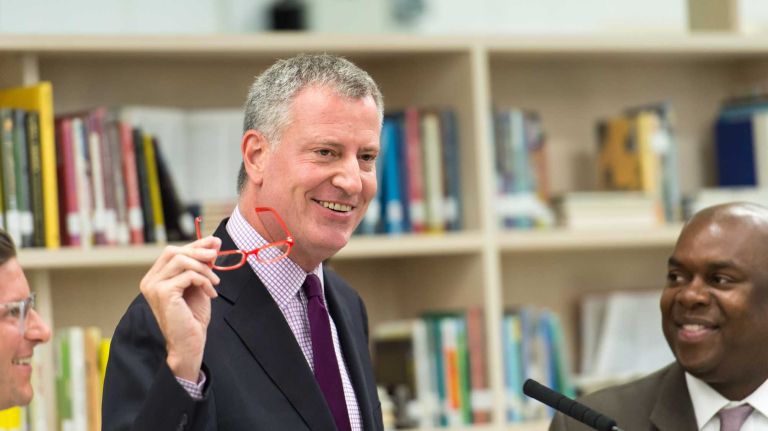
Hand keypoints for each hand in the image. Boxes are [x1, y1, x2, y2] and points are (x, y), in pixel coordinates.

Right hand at [140, 236, 221, 380]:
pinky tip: (211, 293)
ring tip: (215, 282)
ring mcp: (154, 286)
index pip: (173, 252)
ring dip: (203, 268)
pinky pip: (188, 275)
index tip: (214, 243)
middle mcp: (150, 280)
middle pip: (174, 251)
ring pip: (181, 260)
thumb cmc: (192, 317)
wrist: (189, 344)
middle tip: (216, 258)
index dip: (195, 245)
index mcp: (155, 278)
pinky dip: (204, 281)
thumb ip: (202, 264)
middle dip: (198, 251)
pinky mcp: (163, 293)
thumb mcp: (199, 284)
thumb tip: (214, 241)